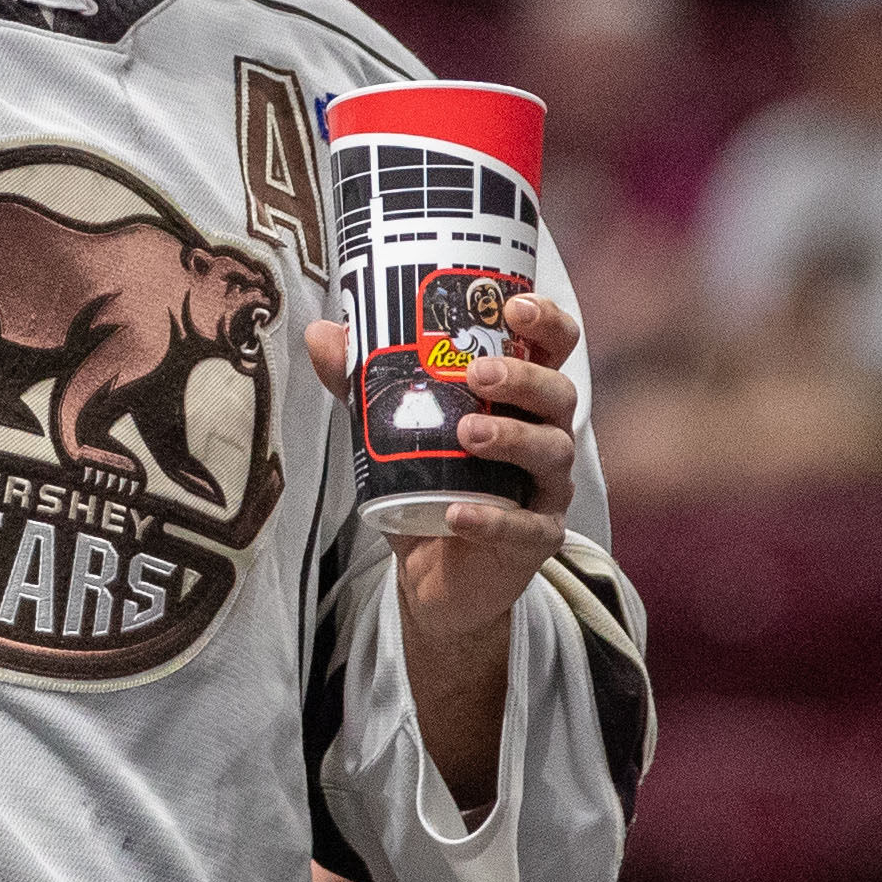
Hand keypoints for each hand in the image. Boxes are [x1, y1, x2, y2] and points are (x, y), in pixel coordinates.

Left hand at [304, 290, 582, 646]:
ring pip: (552, 453)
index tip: (513, 307)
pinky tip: (458, 515)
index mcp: (520, 397)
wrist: (433, 575)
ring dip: (512, 438)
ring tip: (467, 434)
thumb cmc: (427, 484)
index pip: (553, 346)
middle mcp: (545, 435)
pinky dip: (492, 519)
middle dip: (523, 377)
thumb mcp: (390, 430)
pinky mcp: (536, 539)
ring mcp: (547, 489)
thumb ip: (361, 382)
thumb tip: (321, 333)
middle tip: (478, 374)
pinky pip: (526, 528)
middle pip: (559, 393)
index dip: (545, 320)